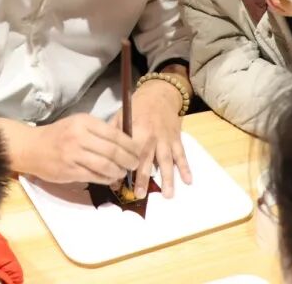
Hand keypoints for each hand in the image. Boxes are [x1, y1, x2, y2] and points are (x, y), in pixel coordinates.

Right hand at [28, 113, 140, 184]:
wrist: (31, 147)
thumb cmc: (57, 135)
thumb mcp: (77, 124)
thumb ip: (97, 131)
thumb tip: (124, 143)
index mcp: (84, 122)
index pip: (114, 134)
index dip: (130, 145)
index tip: (137, 151)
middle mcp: (79, 137)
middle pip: (113, 151)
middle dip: (128, 159)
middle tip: (134, 164)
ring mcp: (74, 155)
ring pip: (105, 166)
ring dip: (118, 171)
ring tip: (122, 172)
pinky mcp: (70, 171)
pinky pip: (95, 176)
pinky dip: (106, 179)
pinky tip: (110, 178)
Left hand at [112, 79, 191, 198]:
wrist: (160, 95)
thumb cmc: (137, 107)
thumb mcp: (121, 116)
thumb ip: (114, 135)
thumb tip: (104, 157)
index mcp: (136, 130)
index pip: (129, 152)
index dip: (124, 167)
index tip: (118, 183)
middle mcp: (152, 136)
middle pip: (147, 159)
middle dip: (143, 177)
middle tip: (140, 195)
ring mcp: (166, 139)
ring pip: (166, 160)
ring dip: (167, 178)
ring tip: (168, 195)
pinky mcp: (176, 139)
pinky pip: (181, 155)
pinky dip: (185, 168)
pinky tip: (188, 181)